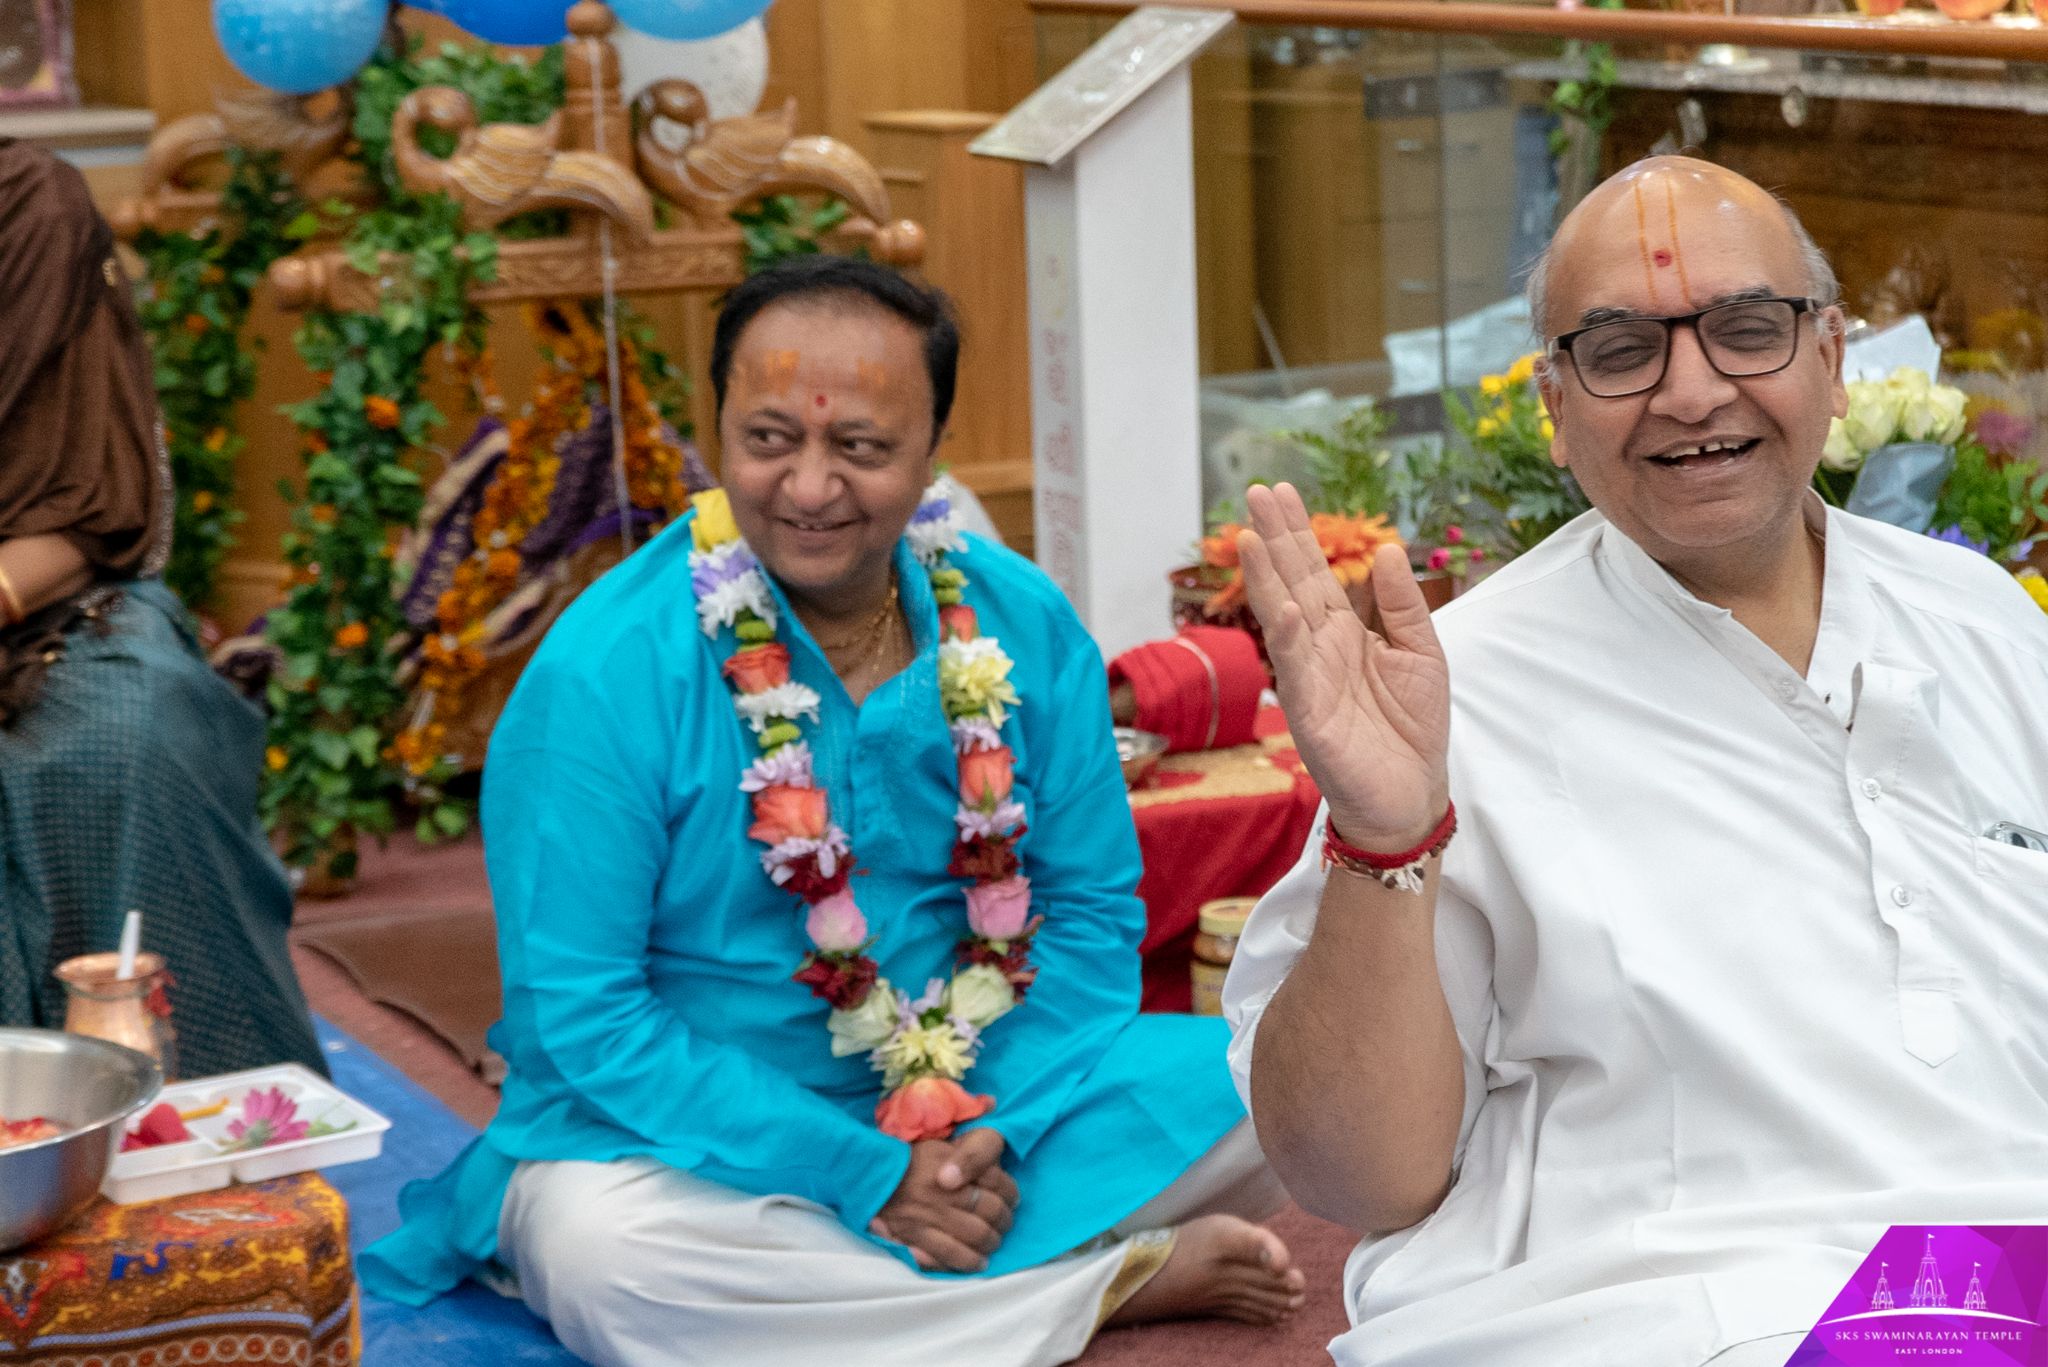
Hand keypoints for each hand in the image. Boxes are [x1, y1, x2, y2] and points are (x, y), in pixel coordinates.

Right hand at [870, 1128, 1016, 1271]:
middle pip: (991, 1210)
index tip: (1013, 1198)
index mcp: (952, 1161)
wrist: (868, 1177)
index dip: (1010, 1192)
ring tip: (994, 1243)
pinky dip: (968, 1261)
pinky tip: (978, 1262)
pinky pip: (950, 1254)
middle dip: (1004, 1220)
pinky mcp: (916, 1236)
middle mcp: (945, 1190)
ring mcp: (931, 1215)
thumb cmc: (907, 1158)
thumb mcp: (937, 1138)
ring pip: (976, 1235)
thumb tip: (992, 1103)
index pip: (996, 1179)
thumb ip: (964, 1132)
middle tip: (1006, 1223)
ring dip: (991, 1242)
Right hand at [1239, 483, 1450, 849]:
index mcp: (1344, 630)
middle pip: (1291, 581)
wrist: (1410, 794)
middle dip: (1275, 538)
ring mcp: (1308, 677)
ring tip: (1250, 536)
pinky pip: (1295, 668)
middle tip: (1256, 492)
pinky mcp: (1308, 712)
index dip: (1298, 532)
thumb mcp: (1422, 652)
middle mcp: (1318, 646)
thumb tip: (1386, 550)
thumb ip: (1403, 604)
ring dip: (1265, 578)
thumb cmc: (1413, 728)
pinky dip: (1287, 637)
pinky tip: (1283, 604)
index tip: (1280, 491)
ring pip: (1281, 617)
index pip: (1315, 571)